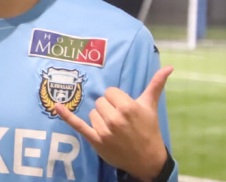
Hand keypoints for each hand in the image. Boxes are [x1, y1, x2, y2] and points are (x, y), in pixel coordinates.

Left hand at [55, 66, 172, 180]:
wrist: (147, 159)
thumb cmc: (149, 129)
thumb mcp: (150, 106)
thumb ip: (156, 84)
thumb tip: (169, 67)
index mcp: (127, 107)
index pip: (110, 92)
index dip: (116, 99)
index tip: (124, 108)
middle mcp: (115, 118)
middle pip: (100, 101)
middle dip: (108, 108)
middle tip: (120, 120)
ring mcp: (104, 130)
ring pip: (92, 113)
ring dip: (100, 118)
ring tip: (114, 128)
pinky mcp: (96, 141)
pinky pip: (78, 125)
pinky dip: (66, 116)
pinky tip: (56, 107)